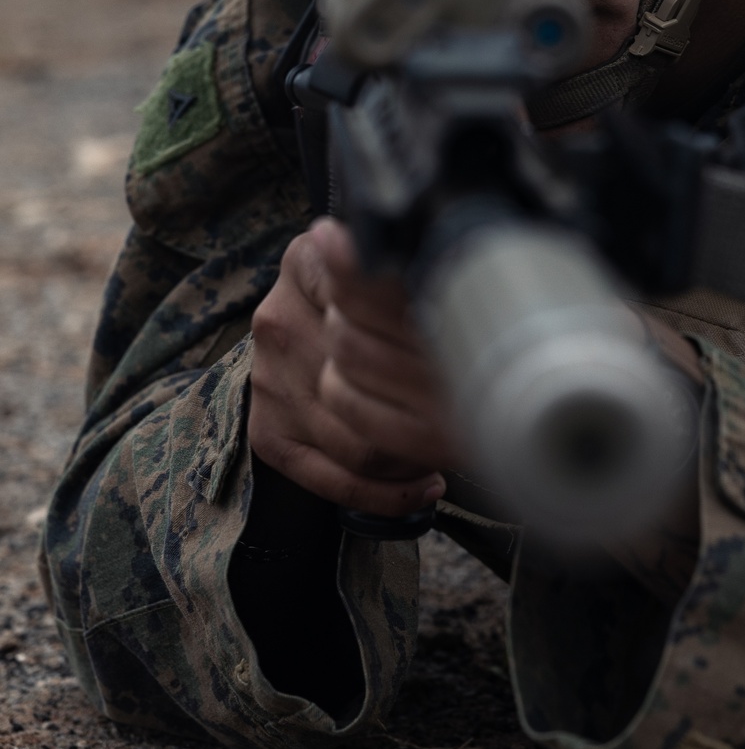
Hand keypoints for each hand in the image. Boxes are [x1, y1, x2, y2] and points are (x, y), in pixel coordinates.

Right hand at [249, 218, 457, 515]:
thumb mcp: (384, 255)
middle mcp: (280, 319)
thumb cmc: (362, 288)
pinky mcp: (267, 429)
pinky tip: (422, 486)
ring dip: (414, 455)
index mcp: (309, 261)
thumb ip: (410, 263)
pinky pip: (331, 479)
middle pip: (370, 383)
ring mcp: (269, 379)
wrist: (301, 316)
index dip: (429, 338)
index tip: (469, 358)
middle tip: (472, 416)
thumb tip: (464, 292)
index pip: (375, 302)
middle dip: (429, 408)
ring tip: (452, 448)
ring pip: (357, 441)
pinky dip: (384, 493)